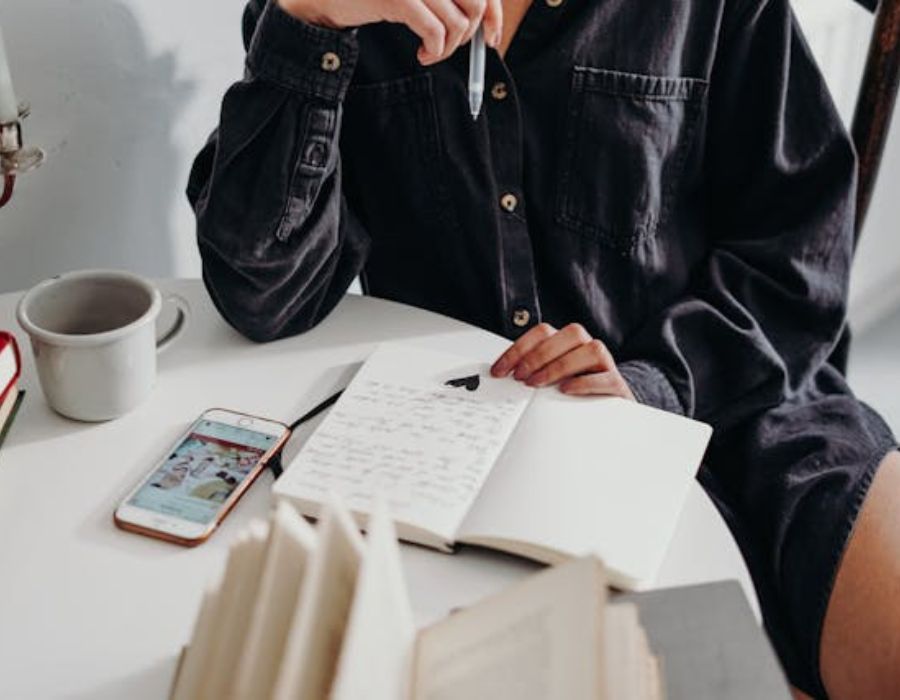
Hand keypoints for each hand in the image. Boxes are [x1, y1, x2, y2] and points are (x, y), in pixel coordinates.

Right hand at [279, 0, 502, 65]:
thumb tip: (486, 25)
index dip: (494, 14)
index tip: (492, 38)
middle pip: (476, 3)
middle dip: (468, 35)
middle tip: (448, 47)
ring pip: (458, 22)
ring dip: (448, 48)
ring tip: (431, 52)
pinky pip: (435, 33)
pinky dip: (434, 52)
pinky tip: (422, 55)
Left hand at [490, 323, 636, 399]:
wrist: (607, 406)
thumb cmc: (573, 388)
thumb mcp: (549, 377)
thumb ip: (531, 370)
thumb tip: (503, 375)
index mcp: (567, 340)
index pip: (542, 332)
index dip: (518, 350)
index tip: (499, 370)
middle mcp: (587, 345)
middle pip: (569, 334)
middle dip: (538, 355)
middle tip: (520, 376)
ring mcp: (605, 362)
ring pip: (591, 349)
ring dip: (559, 366)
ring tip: (538, 383)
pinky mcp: (617, 383)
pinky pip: (605, 377)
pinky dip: (584, 383)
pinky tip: (566, 390)